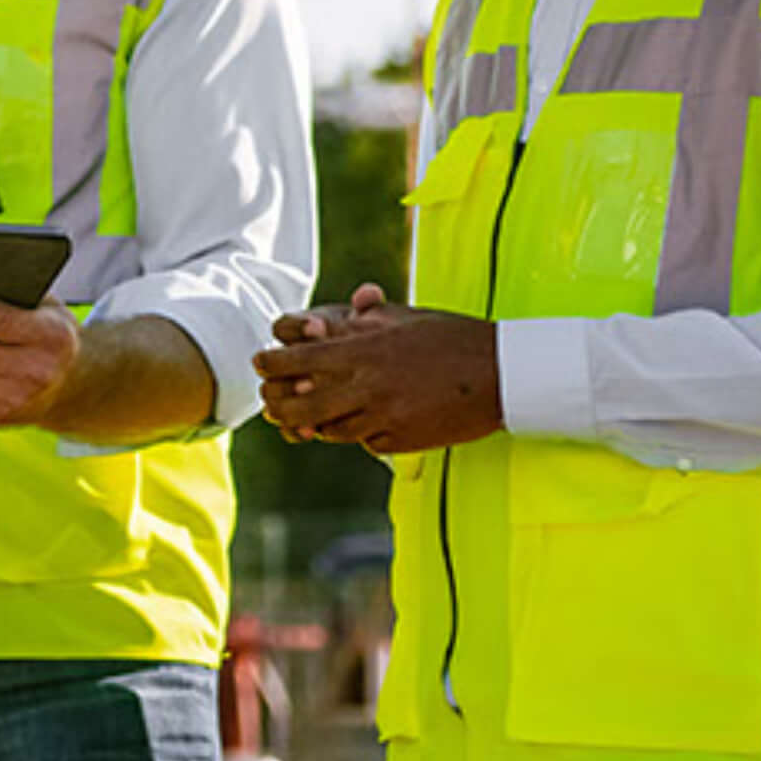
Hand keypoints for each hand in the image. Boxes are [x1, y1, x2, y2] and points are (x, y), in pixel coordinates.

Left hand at [252, 289, 502, 454]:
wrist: (500, 374)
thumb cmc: (452, 337)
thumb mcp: (404, 319)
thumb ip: (365, 322)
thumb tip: (336, 317)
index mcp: (364, 350)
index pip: (300, 359)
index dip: (273, 362)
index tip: (260, 361)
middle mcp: (367, 386)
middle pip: (302, 406)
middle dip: (280, 406)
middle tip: (272, 402)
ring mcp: (382, 418)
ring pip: (330, 430)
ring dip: (317, 424)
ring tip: (308, 419)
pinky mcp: (399, 441)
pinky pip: (366, 442)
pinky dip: (360, 435)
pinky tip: (363, 424)